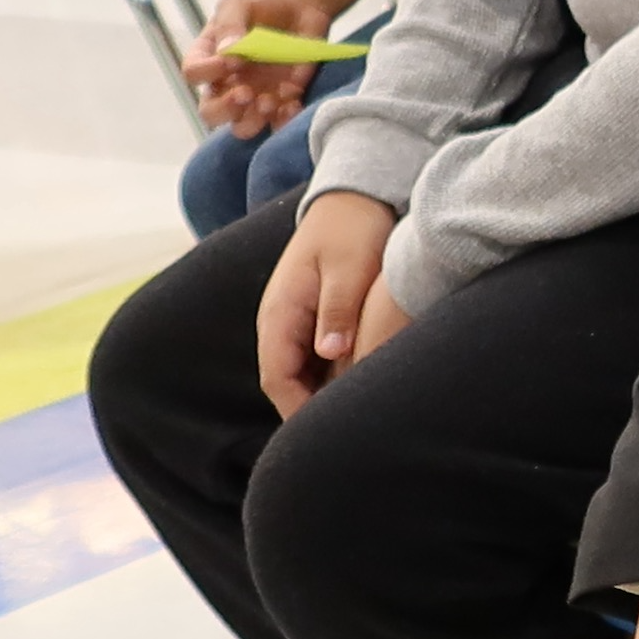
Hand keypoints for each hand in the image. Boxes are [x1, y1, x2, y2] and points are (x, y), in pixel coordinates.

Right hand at [182, 0, 339, 136]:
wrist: (300, 4)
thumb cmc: (260, 2)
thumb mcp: (238, 4)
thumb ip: (230, 25)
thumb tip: (227, 53)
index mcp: (209, 59)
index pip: (193, 74)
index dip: (208, 72)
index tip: (232, 60)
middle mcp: (227, 83)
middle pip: (210, 112)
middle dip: (226, 109)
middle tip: (246, 94)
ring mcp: (255, 95)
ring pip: (243, 126)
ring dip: (254, 121)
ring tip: (270, 101)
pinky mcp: (283, 101)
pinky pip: (279, 122)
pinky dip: (285, 119)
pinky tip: (293, 104)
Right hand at [253, 191, 398, 415]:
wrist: (353, 199)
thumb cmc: (353, 228)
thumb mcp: (349, 266)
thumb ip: (338, 309)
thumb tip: (328, 352)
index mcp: (280, 313)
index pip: (277, 378)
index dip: (298, 410)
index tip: (327, 434)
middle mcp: (280, 321)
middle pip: (286, 383)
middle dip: (309, 411)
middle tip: (346, 438)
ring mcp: (294, 321)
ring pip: (300, 374)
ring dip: (321, 396)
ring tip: (357, 421)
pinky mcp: (313, 318)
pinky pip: (314, 360)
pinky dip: (332, 378)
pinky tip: (361, 390)